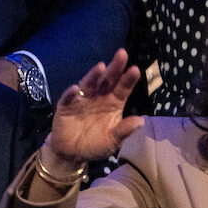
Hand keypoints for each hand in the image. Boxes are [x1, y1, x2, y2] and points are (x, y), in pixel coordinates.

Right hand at [41, 49, 143, 169]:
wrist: (72, 154)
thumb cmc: (96, 145)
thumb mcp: (113, 141)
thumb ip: (124, 130)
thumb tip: (141, 121)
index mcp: (113, 103)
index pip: (122, 88)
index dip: (128, 79)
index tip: (135, 69)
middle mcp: (99, 97)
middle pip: (107, 80)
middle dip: (114, 68)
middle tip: (122, 54)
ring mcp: (82, 99)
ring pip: (89, 84)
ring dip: (93, 75)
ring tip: (101, 67)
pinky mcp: (66, 105)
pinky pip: (69, 98)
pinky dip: (71, 93)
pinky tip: (75, 89)